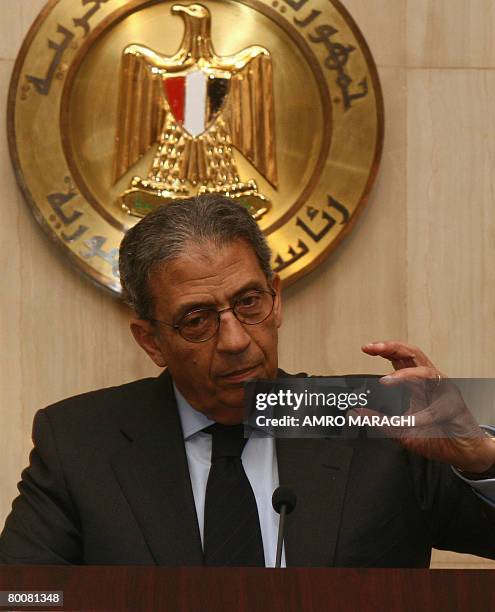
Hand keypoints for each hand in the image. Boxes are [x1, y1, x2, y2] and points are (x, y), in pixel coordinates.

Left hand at [358, 341, 494, 473]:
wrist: (462, 452)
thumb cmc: (436, 437)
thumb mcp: (400, 430)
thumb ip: (379, 421)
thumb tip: (356, 413)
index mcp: (417, 383)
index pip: (400, 358)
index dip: (384, 350)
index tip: (366, 348)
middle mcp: (430, 382)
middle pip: (413, 354)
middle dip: (392, 347)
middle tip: (374, 348)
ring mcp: (444, 391)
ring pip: (426, 371)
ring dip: (405, 374)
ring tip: (386, 381)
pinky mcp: (455, 406)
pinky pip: (437, 407)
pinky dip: (423, 416)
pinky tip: (412, 422)